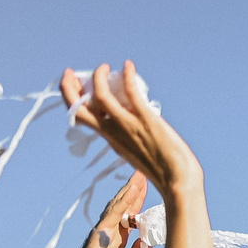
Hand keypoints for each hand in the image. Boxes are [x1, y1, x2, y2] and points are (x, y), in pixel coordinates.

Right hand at [48, 172, 151, 247]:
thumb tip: (151, 240)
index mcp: (118, 239)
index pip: (131, 216)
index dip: (139, 202)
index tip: (148, 189)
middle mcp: (111, 231)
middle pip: (125, 206)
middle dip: (135, 190)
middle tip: (145, 173)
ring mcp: (104, 230)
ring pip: (119, 205)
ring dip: (130, 190)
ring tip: (140, 175)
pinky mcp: (100, 232)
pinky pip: (114, 213)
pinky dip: (124, 201)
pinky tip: (133, 189)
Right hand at [60, 60, 202, 195]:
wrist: (178, 182)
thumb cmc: (164, 170)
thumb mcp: (137, 151)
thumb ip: (129, 135)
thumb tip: (132, 116)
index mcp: (111, 140)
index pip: (83, 118)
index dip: (73, 100)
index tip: (74, 85)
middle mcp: (113, 132)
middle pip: (79, 109)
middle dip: (69, 88)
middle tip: (71, 72)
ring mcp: (128, 125)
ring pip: (100, 96)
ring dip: (98, 77)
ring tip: (104, 67)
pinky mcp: (145, 119)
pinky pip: (131, 92)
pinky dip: (127, 75)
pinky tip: (129, 65)